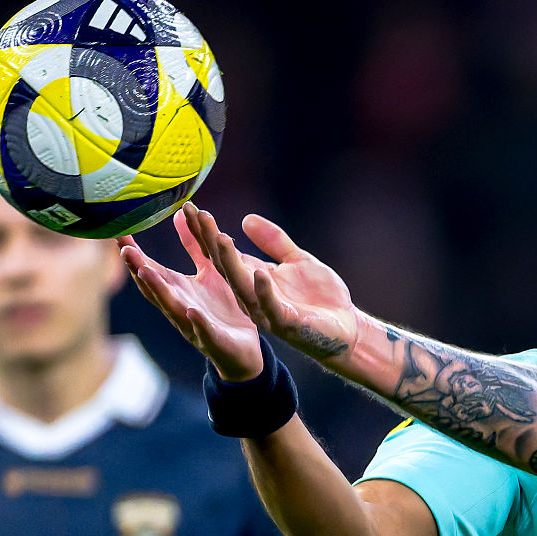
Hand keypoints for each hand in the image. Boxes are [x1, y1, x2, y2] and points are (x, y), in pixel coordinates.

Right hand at [121, 206, 266, 380]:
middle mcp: (180, 307)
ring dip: (158, 290)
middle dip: (139, 269)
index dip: (134, 255)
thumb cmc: (224, 310)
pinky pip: (206, 332)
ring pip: (172, 308)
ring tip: (145, 273)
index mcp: (179, 291)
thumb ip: (196, 246)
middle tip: (125, 250)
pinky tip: (192, 311)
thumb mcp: (211, 272)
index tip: (118, 233)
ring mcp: (195, 326)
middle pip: (155, 288)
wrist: (245, 351)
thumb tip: (180, 213)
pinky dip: (198, 322)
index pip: (151, 270)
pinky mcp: (216, 342)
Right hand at [158, 208, 364, 372]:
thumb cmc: (320, 297)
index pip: (222, 254)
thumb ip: (274, 241)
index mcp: (252, 279)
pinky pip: (271, 306)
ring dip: (231, 262)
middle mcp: (253, 295)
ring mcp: (267, 311)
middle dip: (209, 241)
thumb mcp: (297, 260)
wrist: (347, 328)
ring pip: (242, 286)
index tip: (189, 208)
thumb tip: (247, 219)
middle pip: (225, 266)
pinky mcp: (286, 323)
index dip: (206, 232)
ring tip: (221, 238)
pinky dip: (264, 290)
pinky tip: (260, 273)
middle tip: (197, 216)